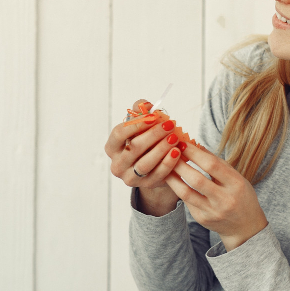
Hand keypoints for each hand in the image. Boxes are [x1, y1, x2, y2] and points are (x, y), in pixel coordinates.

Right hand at [104, 99, 182, 215]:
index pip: (119, 134)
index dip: (136, 124)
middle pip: (133, 148)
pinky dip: (168, 163)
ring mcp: (130, 178)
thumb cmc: (144, 140)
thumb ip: (141, 111)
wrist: (153, 165)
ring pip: (145, 164)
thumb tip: (147, 104)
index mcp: (112, 147)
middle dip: (153, 135)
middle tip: (170, 125)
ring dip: (161, 149)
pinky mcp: (145, 186)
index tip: (153, 117)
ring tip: (174, 138)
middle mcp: (117, 164)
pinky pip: (157, 175)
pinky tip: (177, 152)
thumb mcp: (141, 125)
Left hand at [165, 144, 267, 250]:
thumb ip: (217, 163)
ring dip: (173, 177)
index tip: (182, 143)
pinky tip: (173, 179)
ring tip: (166, 166)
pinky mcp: (202, 219)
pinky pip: (186, 201)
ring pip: (186, 193)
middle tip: (169, 152)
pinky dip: (178, 188)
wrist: (245, 226)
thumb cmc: (241, 196)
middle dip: (180, 164)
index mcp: (236, 185)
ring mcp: (212, 212)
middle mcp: (225, 200)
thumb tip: (196, 145)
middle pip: (196, 179)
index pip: (212, 165)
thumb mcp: (236, 177)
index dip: (194, 153)